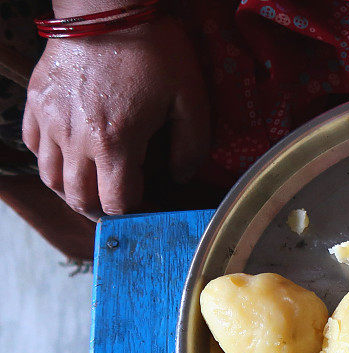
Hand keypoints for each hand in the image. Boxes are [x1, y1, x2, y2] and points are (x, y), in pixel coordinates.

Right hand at [22, 17, 208, 218]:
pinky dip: (51, 161)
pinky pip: (34, 146)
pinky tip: (71, 157)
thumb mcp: (190, 98)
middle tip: (120, 206)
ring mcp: (50, 120)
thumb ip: (191, 146)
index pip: (117, 202)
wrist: (107, 6)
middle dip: (102, 211)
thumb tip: (180, 177)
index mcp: (115, 142)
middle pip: (79, 199)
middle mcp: (75, 138)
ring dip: (73, 192)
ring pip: (51, 178)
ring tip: (94, 189)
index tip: (148, 206)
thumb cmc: (154, 50)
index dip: (135, 212)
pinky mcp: (35, 101)